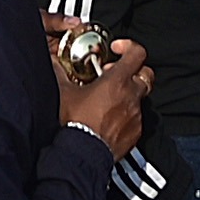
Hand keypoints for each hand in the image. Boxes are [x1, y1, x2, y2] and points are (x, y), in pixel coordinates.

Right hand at [56, 33, 153, 157]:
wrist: (84, 153)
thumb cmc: (77, 123)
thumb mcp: (65, 93)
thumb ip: (60, 73)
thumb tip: (54, 63)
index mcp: (117, 81)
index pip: (137, 53)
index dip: (129, 46)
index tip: (117, 50)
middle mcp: (131, 96)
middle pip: (146, 73)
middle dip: (133, 71)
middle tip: (116, 75)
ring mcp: (136, 114)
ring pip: (140, 97)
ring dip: (128, 94)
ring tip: (109, 99)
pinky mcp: (136, 132)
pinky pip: (136, 117)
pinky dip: (126, 114)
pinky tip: (110, 118)